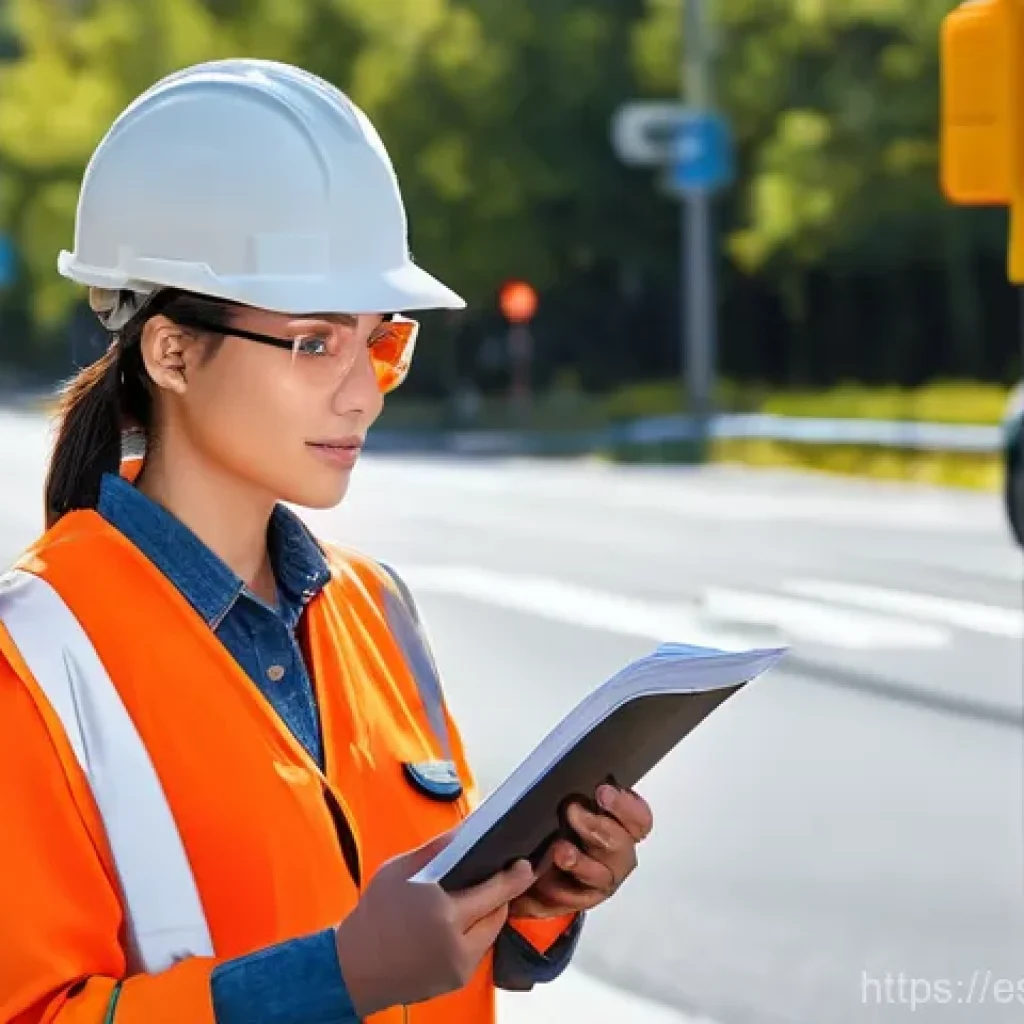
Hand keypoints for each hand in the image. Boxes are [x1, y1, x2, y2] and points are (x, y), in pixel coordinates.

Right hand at [335, 832, 536, 1015]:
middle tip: (500, 877)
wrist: (354, 966)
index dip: (515, 878)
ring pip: (491, 933)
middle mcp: (457, 943)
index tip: (525, 866)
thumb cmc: (375, 912)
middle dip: (501, 895)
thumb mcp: (400, 869)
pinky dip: (474, 934)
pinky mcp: (457, 981)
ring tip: (475, 898)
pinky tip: (459, 922)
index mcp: (443, 912)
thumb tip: (467, 830)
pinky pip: (477, 950)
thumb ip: (438, 848)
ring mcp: (459, 967)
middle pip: (498, 913)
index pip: (495, 892)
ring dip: (488, 915)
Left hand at [510, 783, 652, 919]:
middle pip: (620, 842)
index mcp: (620, 823)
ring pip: (601, 873)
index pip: (638, 817)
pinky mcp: (583, 899)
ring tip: (561, 850)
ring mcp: (602, 877)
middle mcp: (616, 851)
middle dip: (597, 826)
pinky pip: (576, 896)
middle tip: (573, 811)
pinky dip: (559, 886)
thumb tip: (565, 776)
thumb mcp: (570, 806)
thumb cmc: (560, 831)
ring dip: (580, 861)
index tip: (602, 791)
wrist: (538, 873)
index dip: (625, 805)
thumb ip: (577, 795)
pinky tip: (546, 876)